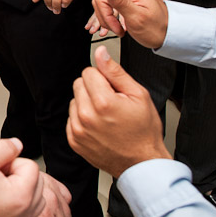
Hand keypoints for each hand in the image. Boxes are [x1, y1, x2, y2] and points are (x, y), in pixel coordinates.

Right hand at [0, 140, 47, 216]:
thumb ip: (4, 148)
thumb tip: (17, 144)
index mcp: (21, 197)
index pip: (30, 165)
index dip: (9, 160)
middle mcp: (23, 214)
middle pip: (35, 181)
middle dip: (15, 174)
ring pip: (31, 196)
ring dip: (16, 187)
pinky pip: (22, 210)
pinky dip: (12, 201)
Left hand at [67, 46, 170, 177]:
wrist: (141, 163)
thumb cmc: (144, 132)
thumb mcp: (138, 95)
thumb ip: (115, 72)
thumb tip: (100, 53)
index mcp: (103, 103)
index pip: (88, 72)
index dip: (103, 78)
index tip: (114, 89)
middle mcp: (86, 116)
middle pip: (79, 84)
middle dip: (94, 88)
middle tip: (111, 102)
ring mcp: (78, 130)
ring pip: (74, 100)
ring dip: (87, 104)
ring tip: (106, 116)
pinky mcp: (74, 141)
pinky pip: (71, 118)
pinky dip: (82, 119)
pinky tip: (99, 126)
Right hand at [91, 0, 167, 46]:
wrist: (167, 32)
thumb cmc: (155, 28)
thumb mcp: (136, 17)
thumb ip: (120, 1)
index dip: (106, 16)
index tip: (116, 27)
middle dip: (105, 16)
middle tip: (116, 28)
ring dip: (106, 16)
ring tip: (118, 27)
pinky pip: (109, 1)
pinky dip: (110, 14)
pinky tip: (118, 23)